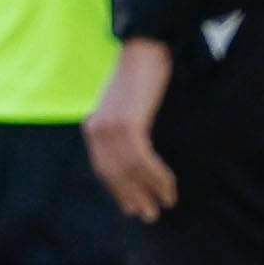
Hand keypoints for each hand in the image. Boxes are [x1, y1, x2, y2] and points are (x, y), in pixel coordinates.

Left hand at [84, 38, 178, 221]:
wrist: (144, 48)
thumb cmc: (142, 74)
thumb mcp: (129, 104)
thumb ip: (128, 125)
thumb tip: (141, 148)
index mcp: (94, 127)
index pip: (105, 169)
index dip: (120, 191)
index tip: (133, 207)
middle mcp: (97, 130)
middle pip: (114, 174)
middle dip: (133, 197)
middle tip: (150, 215)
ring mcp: (110, 128)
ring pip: (130, 171)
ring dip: (149, 191)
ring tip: (166, 204)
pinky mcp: (127, 125)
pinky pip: (143, 160)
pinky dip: (157, 176)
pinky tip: (169, 187)